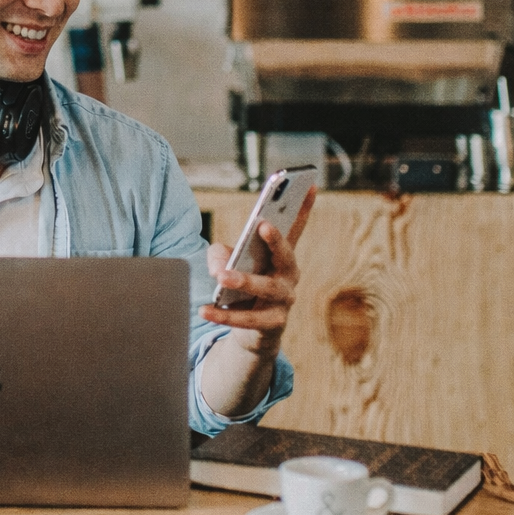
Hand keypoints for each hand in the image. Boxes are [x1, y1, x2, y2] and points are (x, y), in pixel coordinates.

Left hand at [199, 185, 313, 356]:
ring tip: (221, 277)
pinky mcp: (272, 323)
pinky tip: (204, 310)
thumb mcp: (228, 264)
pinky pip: (247, 319)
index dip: (303, 207)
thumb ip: (221, 256)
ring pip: (266, 288)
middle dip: (275, 240)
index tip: (309, 183)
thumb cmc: (242, 287)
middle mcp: (289, 275)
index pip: (295, 228)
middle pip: (286, 256)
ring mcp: (284, 300)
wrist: (253, 331)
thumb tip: (219, 266)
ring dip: (244, 281)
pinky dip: (224, 315)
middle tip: (262, 225)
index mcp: (280, 256)